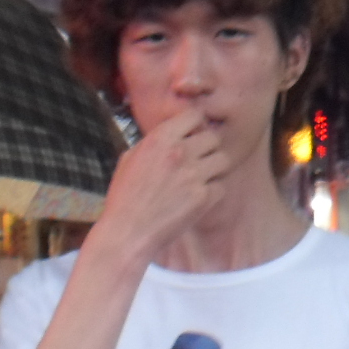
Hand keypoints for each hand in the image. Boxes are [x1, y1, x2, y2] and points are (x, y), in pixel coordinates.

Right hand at [92, 107, 226, 265]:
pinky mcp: (202, 198)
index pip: (194, 115)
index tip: (193, 137)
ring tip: (201, 179)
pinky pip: (221, 186)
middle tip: (199, 161)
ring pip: (223, 160)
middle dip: (208, 149)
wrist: (127, 232)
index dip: (196, 126)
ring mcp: (193, 175)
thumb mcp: (130, 159)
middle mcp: (179, 152)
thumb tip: (173, 133)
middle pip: (214, 138)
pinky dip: (213, 193)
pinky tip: (198, 199)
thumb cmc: (124, 197)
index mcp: (159, 139)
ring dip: (214, 169)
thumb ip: (154, 142)